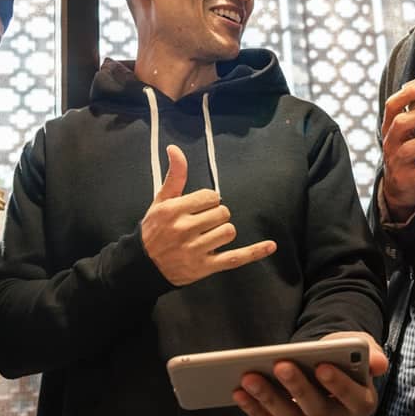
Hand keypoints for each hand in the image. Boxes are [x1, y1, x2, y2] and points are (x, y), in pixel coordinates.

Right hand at [141, 145, 275, 285]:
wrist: (143, 266)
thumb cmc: (154, 229)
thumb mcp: (161, 201)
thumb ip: (174, 175)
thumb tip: (175, 148)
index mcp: (173, 211)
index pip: (210, 197)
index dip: (208, 201)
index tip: (199, 208)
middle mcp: (184, 230)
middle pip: (222, 213)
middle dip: (216, 216)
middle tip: (202, 223)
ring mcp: (195, 250)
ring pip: (228, 232)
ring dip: (222, 231)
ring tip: (208, 236)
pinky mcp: (205, 268)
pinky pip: (236, 258)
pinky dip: (255, 252)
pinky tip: (271, 246)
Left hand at [233, 331, 387, 415]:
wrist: (330, 360)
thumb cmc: (346, 352)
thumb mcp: (362, 346)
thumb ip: (370, 353)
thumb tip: (378, 363)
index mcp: (361, 401)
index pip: (354, 398)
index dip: (339, 384)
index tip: (323, 366)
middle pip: (317, 410)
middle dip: (297, 387)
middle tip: (281, 365)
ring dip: (267, 398)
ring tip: (249, 376)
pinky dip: (253, 409)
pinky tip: (238, 392)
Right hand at [380, 83, 414, 221]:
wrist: (399, 189)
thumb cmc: (413, 155)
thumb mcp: (414, 137)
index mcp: (391, 128)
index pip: (392, 106)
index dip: (406, 95)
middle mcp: (390, 143)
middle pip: (401, 123)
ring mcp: (395, 162)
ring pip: (410, 148)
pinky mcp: (405, 179)